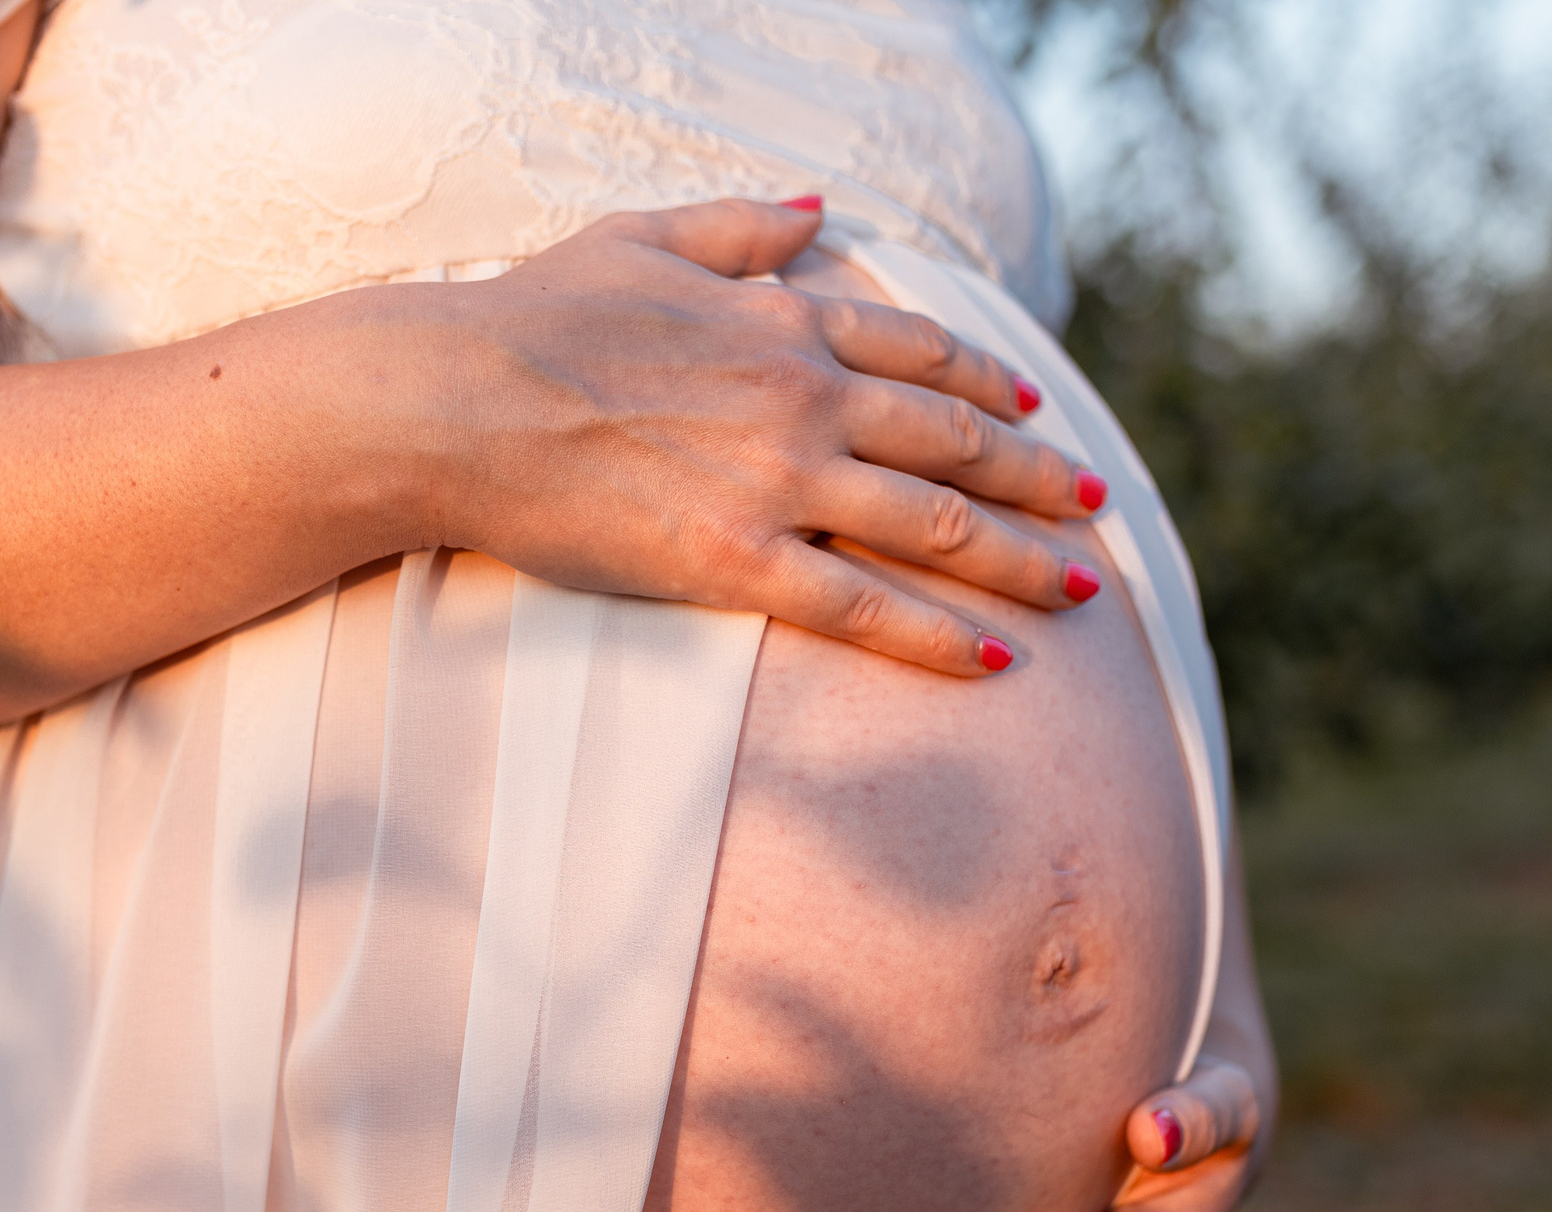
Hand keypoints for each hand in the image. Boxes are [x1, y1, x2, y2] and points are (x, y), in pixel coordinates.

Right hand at [423, 197, 1107, 674]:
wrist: (456, 398)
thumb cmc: (532, 316)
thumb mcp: (642, 237)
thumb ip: (740, 227)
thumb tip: (818, 212)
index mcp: (785, 321)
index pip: (921, 353)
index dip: (989, 384)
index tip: (1033, 410)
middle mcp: (804, 398)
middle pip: (955, 443)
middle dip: (1037, 477)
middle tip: (1095, 505)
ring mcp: (778, 481)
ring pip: (937, 526)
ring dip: (1023, 560)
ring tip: (1082, 589)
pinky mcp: (737, 561)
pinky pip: (866, 606)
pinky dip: (942, 636)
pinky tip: (998, 661)